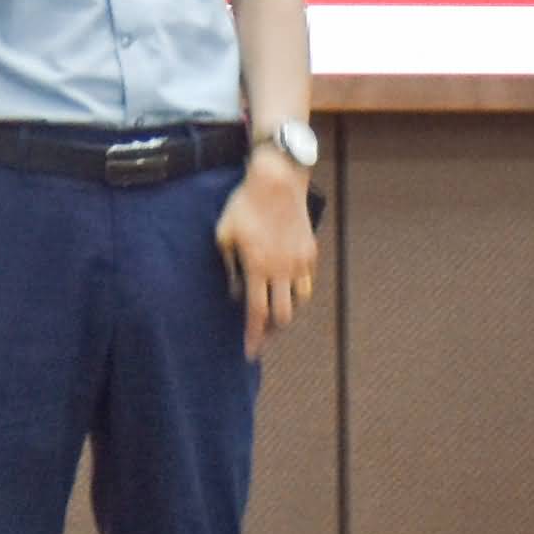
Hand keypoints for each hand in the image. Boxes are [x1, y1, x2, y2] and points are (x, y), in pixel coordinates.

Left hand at [217, 154, 319, 350]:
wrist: (277, 181)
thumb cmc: (244, 205)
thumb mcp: (224, 235)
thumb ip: (228, 267)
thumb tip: (234, 292)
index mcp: (258, 267)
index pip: (257, 313)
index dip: (254, 336)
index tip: (249, 352)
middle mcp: (282, 269)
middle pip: (283, 315)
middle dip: (272, 330)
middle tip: (261, 335)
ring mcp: (299, 261)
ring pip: (299, 301)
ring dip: (287, 312)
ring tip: (274, 314)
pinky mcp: (310, 251)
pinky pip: (306, 282)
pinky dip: (296, 292)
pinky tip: (285, 290)